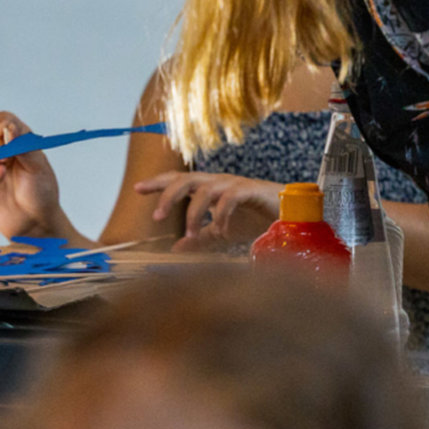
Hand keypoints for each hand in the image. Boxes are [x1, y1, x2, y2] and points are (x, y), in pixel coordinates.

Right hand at [0, 111, 71, 241]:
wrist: (35, 222)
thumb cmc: (40, 193)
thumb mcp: (38, 165)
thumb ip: (23, 145)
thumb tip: (7, 129)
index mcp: (18, 143)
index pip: (5, 121)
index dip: (4, 122)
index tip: (7, 132)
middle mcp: (1, 153)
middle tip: (5, 156)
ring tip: (1, 175)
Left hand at [135, 170, 280, 249]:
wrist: (291, 216)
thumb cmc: (257, 218)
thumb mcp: (222, 232)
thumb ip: (200, 238)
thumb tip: (176, 249)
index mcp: (208, 189)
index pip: (178, 180)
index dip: (158, 183)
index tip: (137, 188)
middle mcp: (218, 182)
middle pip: (186, 179)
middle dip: (168, 195)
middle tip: (157, 217)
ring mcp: (234, 184)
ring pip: (205, 188)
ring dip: (194, 213)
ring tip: (190, 234)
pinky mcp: (252, 190)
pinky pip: (231, 197)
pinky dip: (222, 214)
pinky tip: (222, 231)